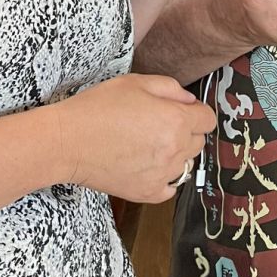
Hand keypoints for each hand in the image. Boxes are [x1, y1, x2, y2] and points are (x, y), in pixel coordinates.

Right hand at [52, 74, 215, 203]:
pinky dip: (163, 177)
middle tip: (158, 124)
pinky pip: (170, 187)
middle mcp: (175, 151)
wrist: (68, 141)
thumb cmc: (99, 107)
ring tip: (147, 145)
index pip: (208, 120)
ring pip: (185, 164)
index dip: (196, 112)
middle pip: (198, 142)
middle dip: (186, 131)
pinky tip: (145, 165)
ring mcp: (162, 176)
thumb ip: (170, 89)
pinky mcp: (147, 193)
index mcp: (176, 121)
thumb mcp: (136, 82)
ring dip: (174, 154)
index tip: (181, 110)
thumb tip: (189, 102)